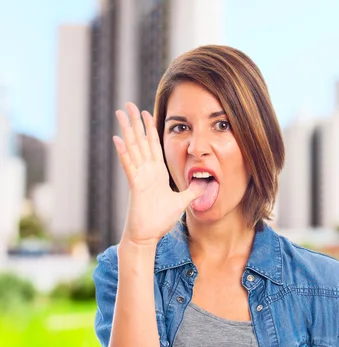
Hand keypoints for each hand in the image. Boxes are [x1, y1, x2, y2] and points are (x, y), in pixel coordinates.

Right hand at [113, 103, 202, 245]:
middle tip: (128, 104)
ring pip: (133, 148)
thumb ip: (193, 191)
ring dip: (127, 130)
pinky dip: (124, 152)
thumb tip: (207, 183)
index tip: (147, 113)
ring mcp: (139, 177)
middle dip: (135, 122)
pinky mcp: (136, 185)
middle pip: (140, 141)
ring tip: (121, 113)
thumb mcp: (182, 202)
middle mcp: (146, 171)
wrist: (147, 236)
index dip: (150, 129)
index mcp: (157, 173)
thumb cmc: (160, 220)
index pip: (153, 146)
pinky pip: (129, 166)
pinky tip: (118, 138)